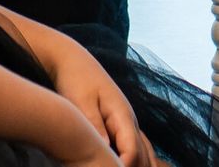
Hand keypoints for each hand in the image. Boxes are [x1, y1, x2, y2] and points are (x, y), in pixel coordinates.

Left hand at [50, 43, 156, 166]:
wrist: (74, 61)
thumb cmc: (76, 79)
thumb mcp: (81, 102)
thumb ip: (95, 125)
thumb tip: (105, 149)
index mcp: (123, 115)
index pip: (133, 152)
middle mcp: (131, 120)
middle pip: (143, 156)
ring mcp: (128, 122)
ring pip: (144, 152)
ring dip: (139, 165)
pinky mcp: (121, 123)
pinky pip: (136, 147)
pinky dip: (136, 160)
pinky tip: (128, 165)